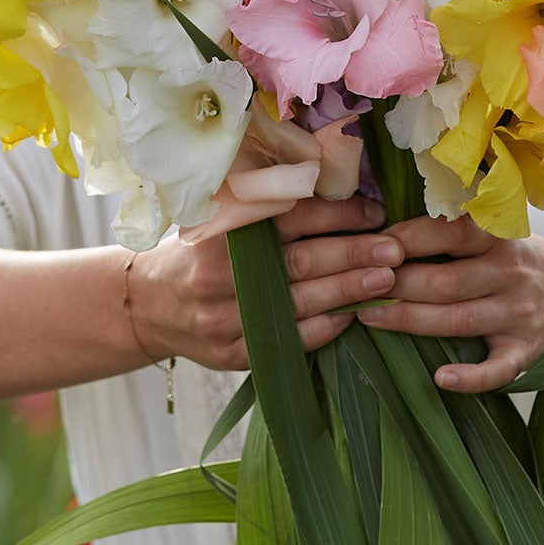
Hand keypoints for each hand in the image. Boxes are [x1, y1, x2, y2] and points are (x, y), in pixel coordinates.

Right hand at [128, 196, 404, 372]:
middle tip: (395, 249)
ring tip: (387, 280)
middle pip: (300, 261)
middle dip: (354, 253)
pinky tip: (352, 318)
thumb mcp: (219, 219)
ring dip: (347, 291)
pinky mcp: (232, 354)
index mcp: (223, 232)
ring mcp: (226, 318)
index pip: (290, 217)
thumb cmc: (197, 253)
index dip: (336, 212)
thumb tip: (333, 190)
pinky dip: (322, 330)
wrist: (148, 306)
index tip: (376, 210)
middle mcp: (222, 274)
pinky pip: (287, 342)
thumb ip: (265, 208)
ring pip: (298, 303)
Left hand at [358, 214, 543, 391]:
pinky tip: (440, 378)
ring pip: (461, 320)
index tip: (371, 245)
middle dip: (398, 285)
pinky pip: (499, 369)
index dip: (407, 238)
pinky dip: (471, 377)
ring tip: (369, 319)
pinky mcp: (526, 352)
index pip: (449, 232)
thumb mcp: (491, 233)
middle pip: (447, 281)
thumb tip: (377, 232)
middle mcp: (511, 273)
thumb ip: (447, 231)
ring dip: (412, 321)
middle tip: (354, 287)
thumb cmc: (511, 259)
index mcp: (498, 237)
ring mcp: (520, 315)